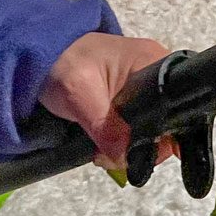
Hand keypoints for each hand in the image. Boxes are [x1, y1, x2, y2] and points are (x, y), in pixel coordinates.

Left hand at [40, 32, 175, 169]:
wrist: (35, 56)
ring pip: (151, 130)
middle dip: (143, 147)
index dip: (168, 135)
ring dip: (130, 149)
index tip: (145, 156)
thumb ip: (106, 127)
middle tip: (112, 157)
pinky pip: (136, 129)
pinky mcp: (129, 102)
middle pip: (167, 123)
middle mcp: (157, 75)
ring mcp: (143, 89)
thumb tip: (126, 159)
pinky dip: (122, 144)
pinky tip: (105, 148)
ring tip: (103, 154)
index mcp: (155, 62)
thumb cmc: (61, 64)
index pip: (179, 105)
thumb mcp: (80, 95)